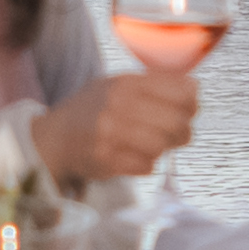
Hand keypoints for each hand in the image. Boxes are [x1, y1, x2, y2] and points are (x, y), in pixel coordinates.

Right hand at [32, 65, 197, 183]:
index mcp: (126, 83)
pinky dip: (147, 164)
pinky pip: (146, 166)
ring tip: (154, 146)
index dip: (192, 104)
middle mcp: (118, 105)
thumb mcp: (117, 84)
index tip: (189, 111)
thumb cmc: (92, 110)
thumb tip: (194, 88)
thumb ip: (154, 83)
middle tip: (178, 135)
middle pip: (176, 122)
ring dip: (163, 149)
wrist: (54, 138)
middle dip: (183, 132)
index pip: (180, 92)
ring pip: (162, 146)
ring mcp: (111, 133)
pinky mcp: (107, 160)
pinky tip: (136, 157)